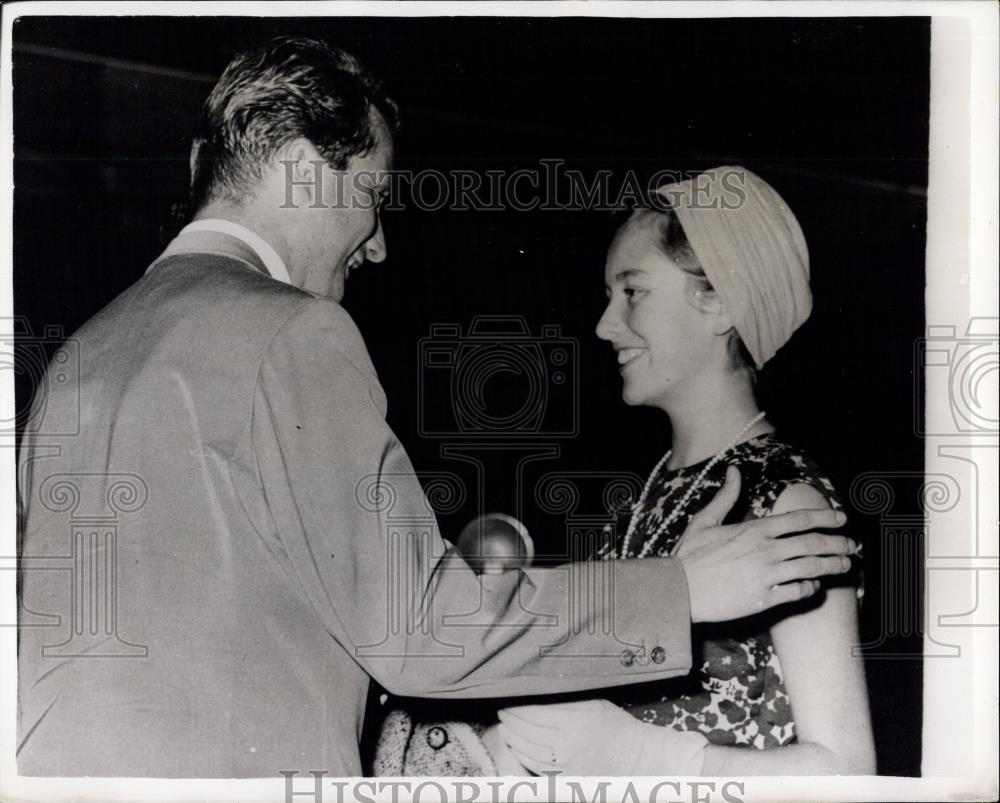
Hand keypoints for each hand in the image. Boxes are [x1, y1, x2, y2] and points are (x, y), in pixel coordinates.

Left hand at [496, 700, 707, 776]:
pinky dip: (522, 757)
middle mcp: (567, 744)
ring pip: (527, 751)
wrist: (637, 759)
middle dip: (510, 720)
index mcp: (574, 721)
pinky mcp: (567, 779)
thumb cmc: (618, 727)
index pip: (533, 712)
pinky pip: (537, 768)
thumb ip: (566, 700)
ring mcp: (566, 765)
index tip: (507, 699)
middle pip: (526, 731)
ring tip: (504, 728)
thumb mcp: (594, 704)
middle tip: (502, 711)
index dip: (516, 706)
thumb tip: (539, 692)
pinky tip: (517, 747)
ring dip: (512, 738)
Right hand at [676, 467, 855, 621]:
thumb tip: (735, 471)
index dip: (825, 517)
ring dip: (833, 566)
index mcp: (754, 529)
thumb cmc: (689, 555)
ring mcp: (766, 575)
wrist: (678, 590)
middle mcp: (765, 550)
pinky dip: (811, 587)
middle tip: (852, 545)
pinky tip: (814, 585)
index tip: (842, 518)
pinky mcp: (765, 599)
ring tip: (844, 565)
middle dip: (838, 543)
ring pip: (811, 568)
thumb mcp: (704, 520)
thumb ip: (726, 497)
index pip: (799, 519)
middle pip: (812, 544)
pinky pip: (798, 591)